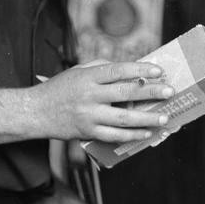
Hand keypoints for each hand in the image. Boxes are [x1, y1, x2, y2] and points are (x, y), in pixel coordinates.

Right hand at [32, 60, 173, 142]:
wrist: (34, 112)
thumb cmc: (59, 89)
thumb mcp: (77, 71)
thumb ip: (101, 67)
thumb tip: (130, 68)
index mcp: (87, 77)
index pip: (118, 70)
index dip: (139, 70)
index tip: (158, 70)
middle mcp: (89, 96)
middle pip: (125, 94)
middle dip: (150, 92)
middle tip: (169, 91)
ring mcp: (89, 116)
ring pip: (123, 119)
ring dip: (147, 118)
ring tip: (164, 117)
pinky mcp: (88, 132)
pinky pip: (114, 136)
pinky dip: (132, 135)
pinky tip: (147, 132)